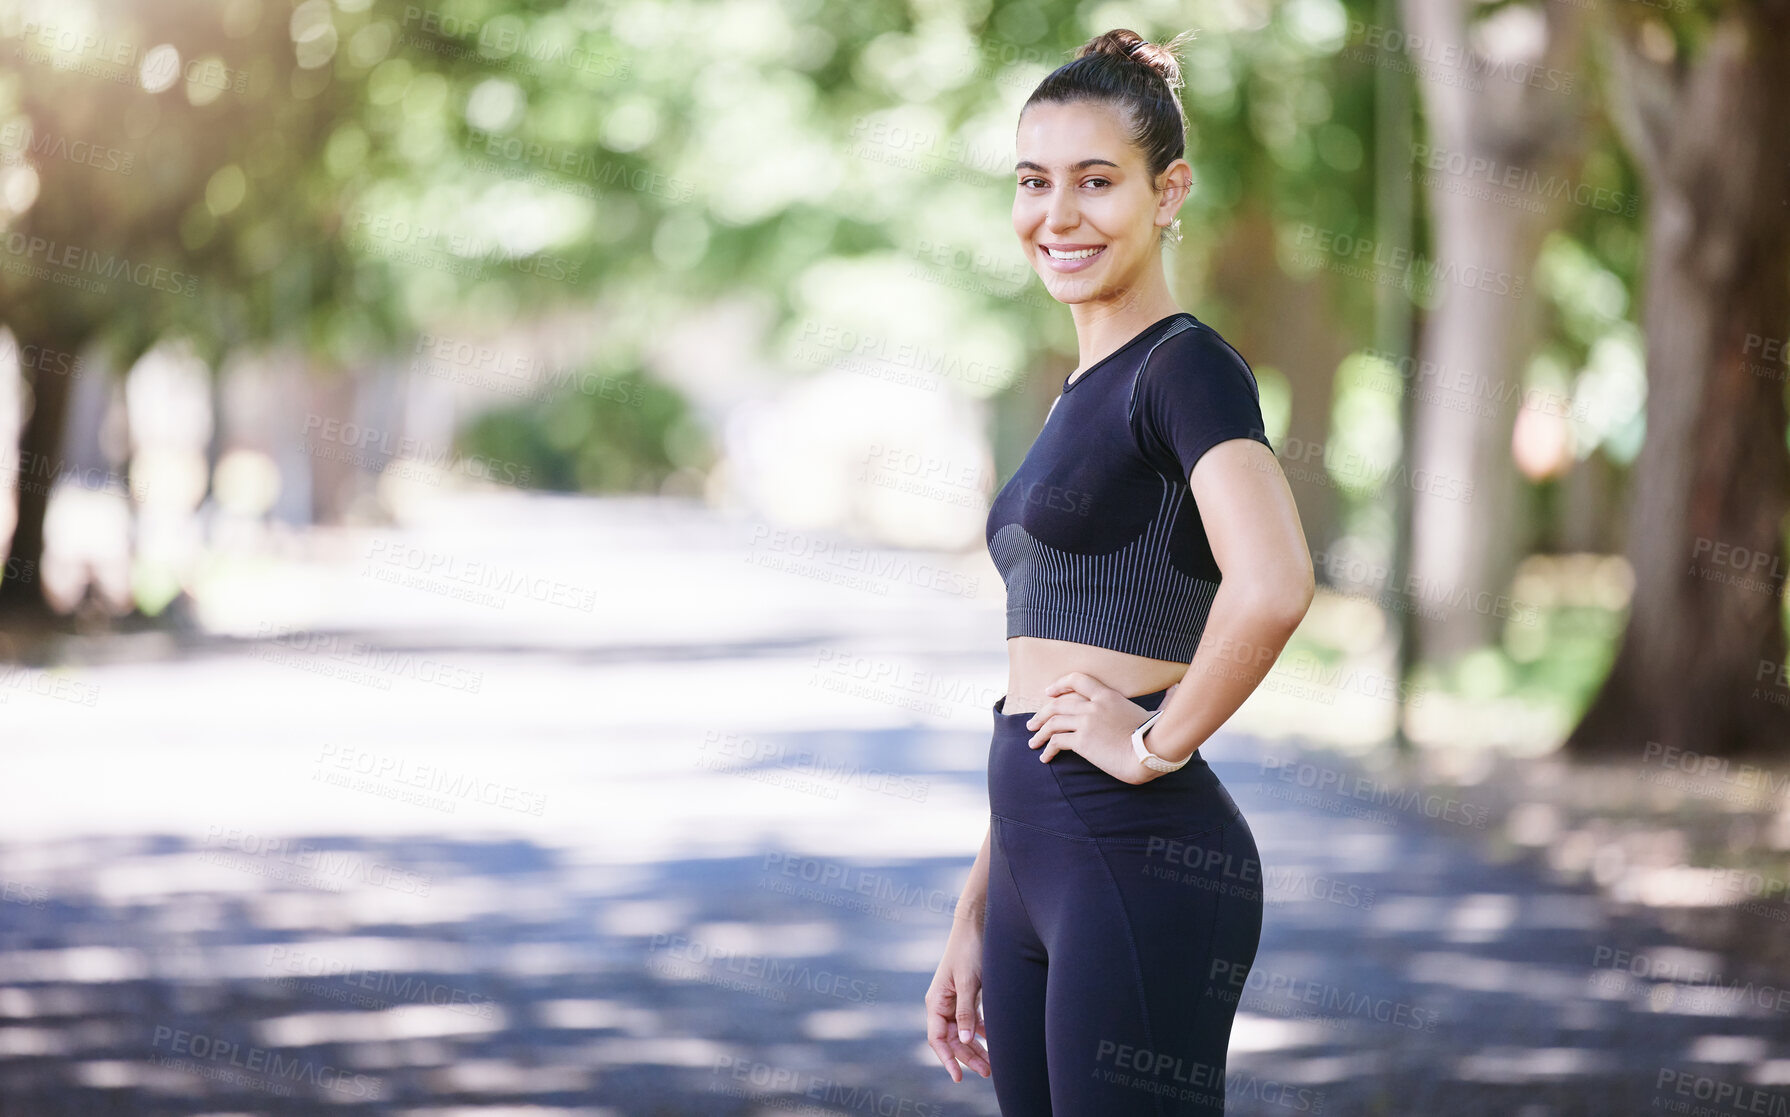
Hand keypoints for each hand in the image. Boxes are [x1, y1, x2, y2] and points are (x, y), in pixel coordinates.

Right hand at [925, 922, 990, 1082]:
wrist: (977, 923)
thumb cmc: (969, 950)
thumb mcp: (969, 982)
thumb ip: (965, 1012)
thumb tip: (962, 1040)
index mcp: (936, 1001)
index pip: (936, 1038)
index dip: (947, 1059)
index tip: (958, 1077)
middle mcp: (943, 1003)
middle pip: (952, 1039)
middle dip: (968, 1057)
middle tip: (988, 1073)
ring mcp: (955, 999)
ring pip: (963, 1032)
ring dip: (976, 1048)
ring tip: (993, 1065)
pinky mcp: (968, 994)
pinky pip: (973, 1020)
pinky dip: (982, 1032)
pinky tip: (994, 1041)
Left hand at [1026, 673, 1179, 784]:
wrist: (1151, 754)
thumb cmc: (1155, 736)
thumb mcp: (1152, 712)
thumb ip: (1159, 698)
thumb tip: (1178, 686)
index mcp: (1108, 696)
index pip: (1077, 680)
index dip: (1060, 685)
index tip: (1048, 693)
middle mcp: (1093, 705)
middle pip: (1057, 704)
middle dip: (1041, 713)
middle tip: (1032, 724)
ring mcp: (1086, 722)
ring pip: (1053, 722)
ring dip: (1040, 732)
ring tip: (1033, 742)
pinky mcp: (1082, 741)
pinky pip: (1057, 741)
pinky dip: (1048, 749)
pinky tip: (1045, 757)